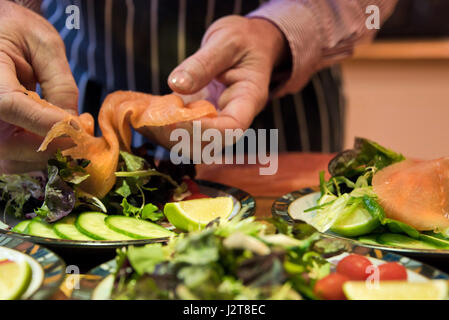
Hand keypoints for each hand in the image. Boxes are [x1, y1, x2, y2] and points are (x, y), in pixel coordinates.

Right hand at [0, 1, 77, 172]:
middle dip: (52, 144)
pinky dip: (39, 155)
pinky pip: (13, 158)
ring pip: (12, 158)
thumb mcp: (45, 45)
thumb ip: (61, 84)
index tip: (78, 126)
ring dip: (47, 154)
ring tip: (71, 135)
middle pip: (9, 143)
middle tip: (82, 136)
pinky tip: (57, 138)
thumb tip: (75, 124)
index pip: (10, 106)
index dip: (46, 122)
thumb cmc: (18, 31)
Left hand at [140, 15, 287, 149]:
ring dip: (168, 136)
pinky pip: (183, 130)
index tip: (177, 121)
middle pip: (211, 142)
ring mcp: (215, 117)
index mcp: (249, 98)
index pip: (233, 127)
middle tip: (153, 121)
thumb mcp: (226, 41)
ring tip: (144, 120)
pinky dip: (163, 126)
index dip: (207, 131)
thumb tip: (176, 84)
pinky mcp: (198, 115)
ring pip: (195, 142)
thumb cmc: (244, 39)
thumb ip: (203, 63)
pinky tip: (144, 115)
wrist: (249, 43)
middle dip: (181, 136)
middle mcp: (233, 115)